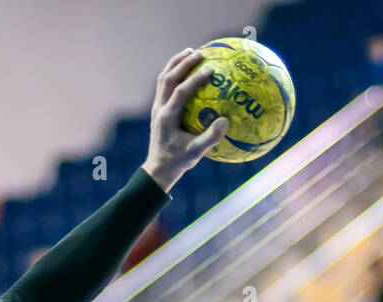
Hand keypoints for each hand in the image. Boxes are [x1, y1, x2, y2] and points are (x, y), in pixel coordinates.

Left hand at [141, 48, 229, 191]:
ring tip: (190, 52)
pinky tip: (186, 70)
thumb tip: (226, 121)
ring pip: (163, 79)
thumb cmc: (178, 162)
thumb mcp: (196, 153)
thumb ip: (210, 138)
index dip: (195, 79)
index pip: (180, 91)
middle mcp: (160, 108)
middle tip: (201, 52)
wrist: (158, 169)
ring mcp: (157, 108)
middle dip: (184, 63)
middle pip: (168, 78)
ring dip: (175, 63)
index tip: (210, 69)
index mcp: (168, 117)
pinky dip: (174, 73)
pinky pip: (164, 86)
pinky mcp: (158, 109)